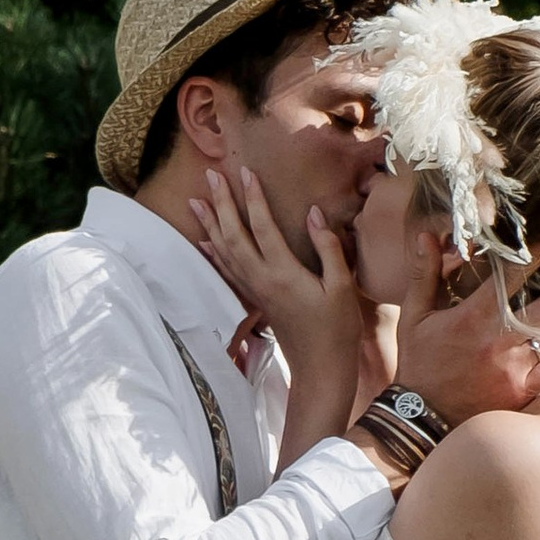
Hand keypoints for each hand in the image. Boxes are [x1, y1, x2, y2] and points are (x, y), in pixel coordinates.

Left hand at [188, 164, 359, 377]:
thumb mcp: (342, 286)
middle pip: (233, 235)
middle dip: (221, 204)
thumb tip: (313, 213)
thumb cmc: (337, 329)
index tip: (245, 171)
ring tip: (196, 201)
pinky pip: (228, 271)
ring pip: (225, 252)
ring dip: (210, 225)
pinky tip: (205, 241)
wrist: (320, 368)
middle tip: (211, 175)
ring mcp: (256, 291)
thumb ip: (328, 248)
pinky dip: (214, 253)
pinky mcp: (256, 299)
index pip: (262, 226)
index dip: (253, 197)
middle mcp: (262, 280)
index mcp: (284, 273)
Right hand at [390, 231, 539, 426]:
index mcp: (474, 316)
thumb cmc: (419, 363)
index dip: (539, 253)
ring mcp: (516, 367)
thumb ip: (424, 274)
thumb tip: (427, 236)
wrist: (421, 418)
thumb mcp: (414, 316)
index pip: (514, 274)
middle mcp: (500, 340)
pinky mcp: (524, 390)